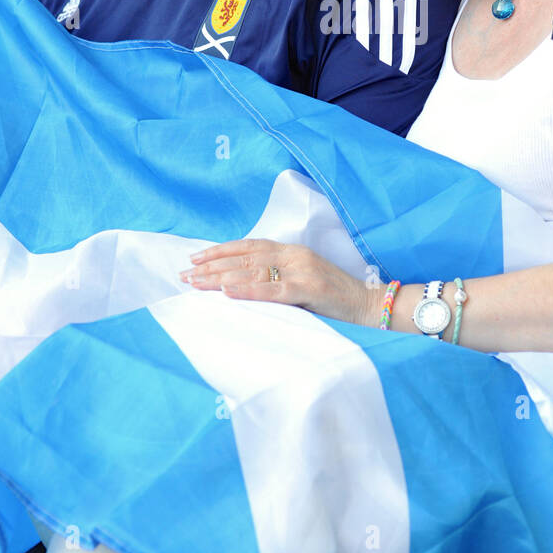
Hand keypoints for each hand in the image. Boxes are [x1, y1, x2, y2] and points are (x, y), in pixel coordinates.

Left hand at [180, 239, 382, 326]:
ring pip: (254, 270)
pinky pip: (273, 289)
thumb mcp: (302, 281)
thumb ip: (277, 278)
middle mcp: (295, 255)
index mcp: (292, 251)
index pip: (249, 246)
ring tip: (196, 283)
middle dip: (212, 265)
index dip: (220, 250)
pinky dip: (248, 289)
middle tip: (184, 274)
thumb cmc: (334, 299)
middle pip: (245, 257)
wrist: (369, 306)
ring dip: (221, 277)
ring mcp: (302, 271)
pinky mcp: (309, 289)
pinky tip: (227, 291)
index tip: (195, 258)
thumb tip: (237, 284)